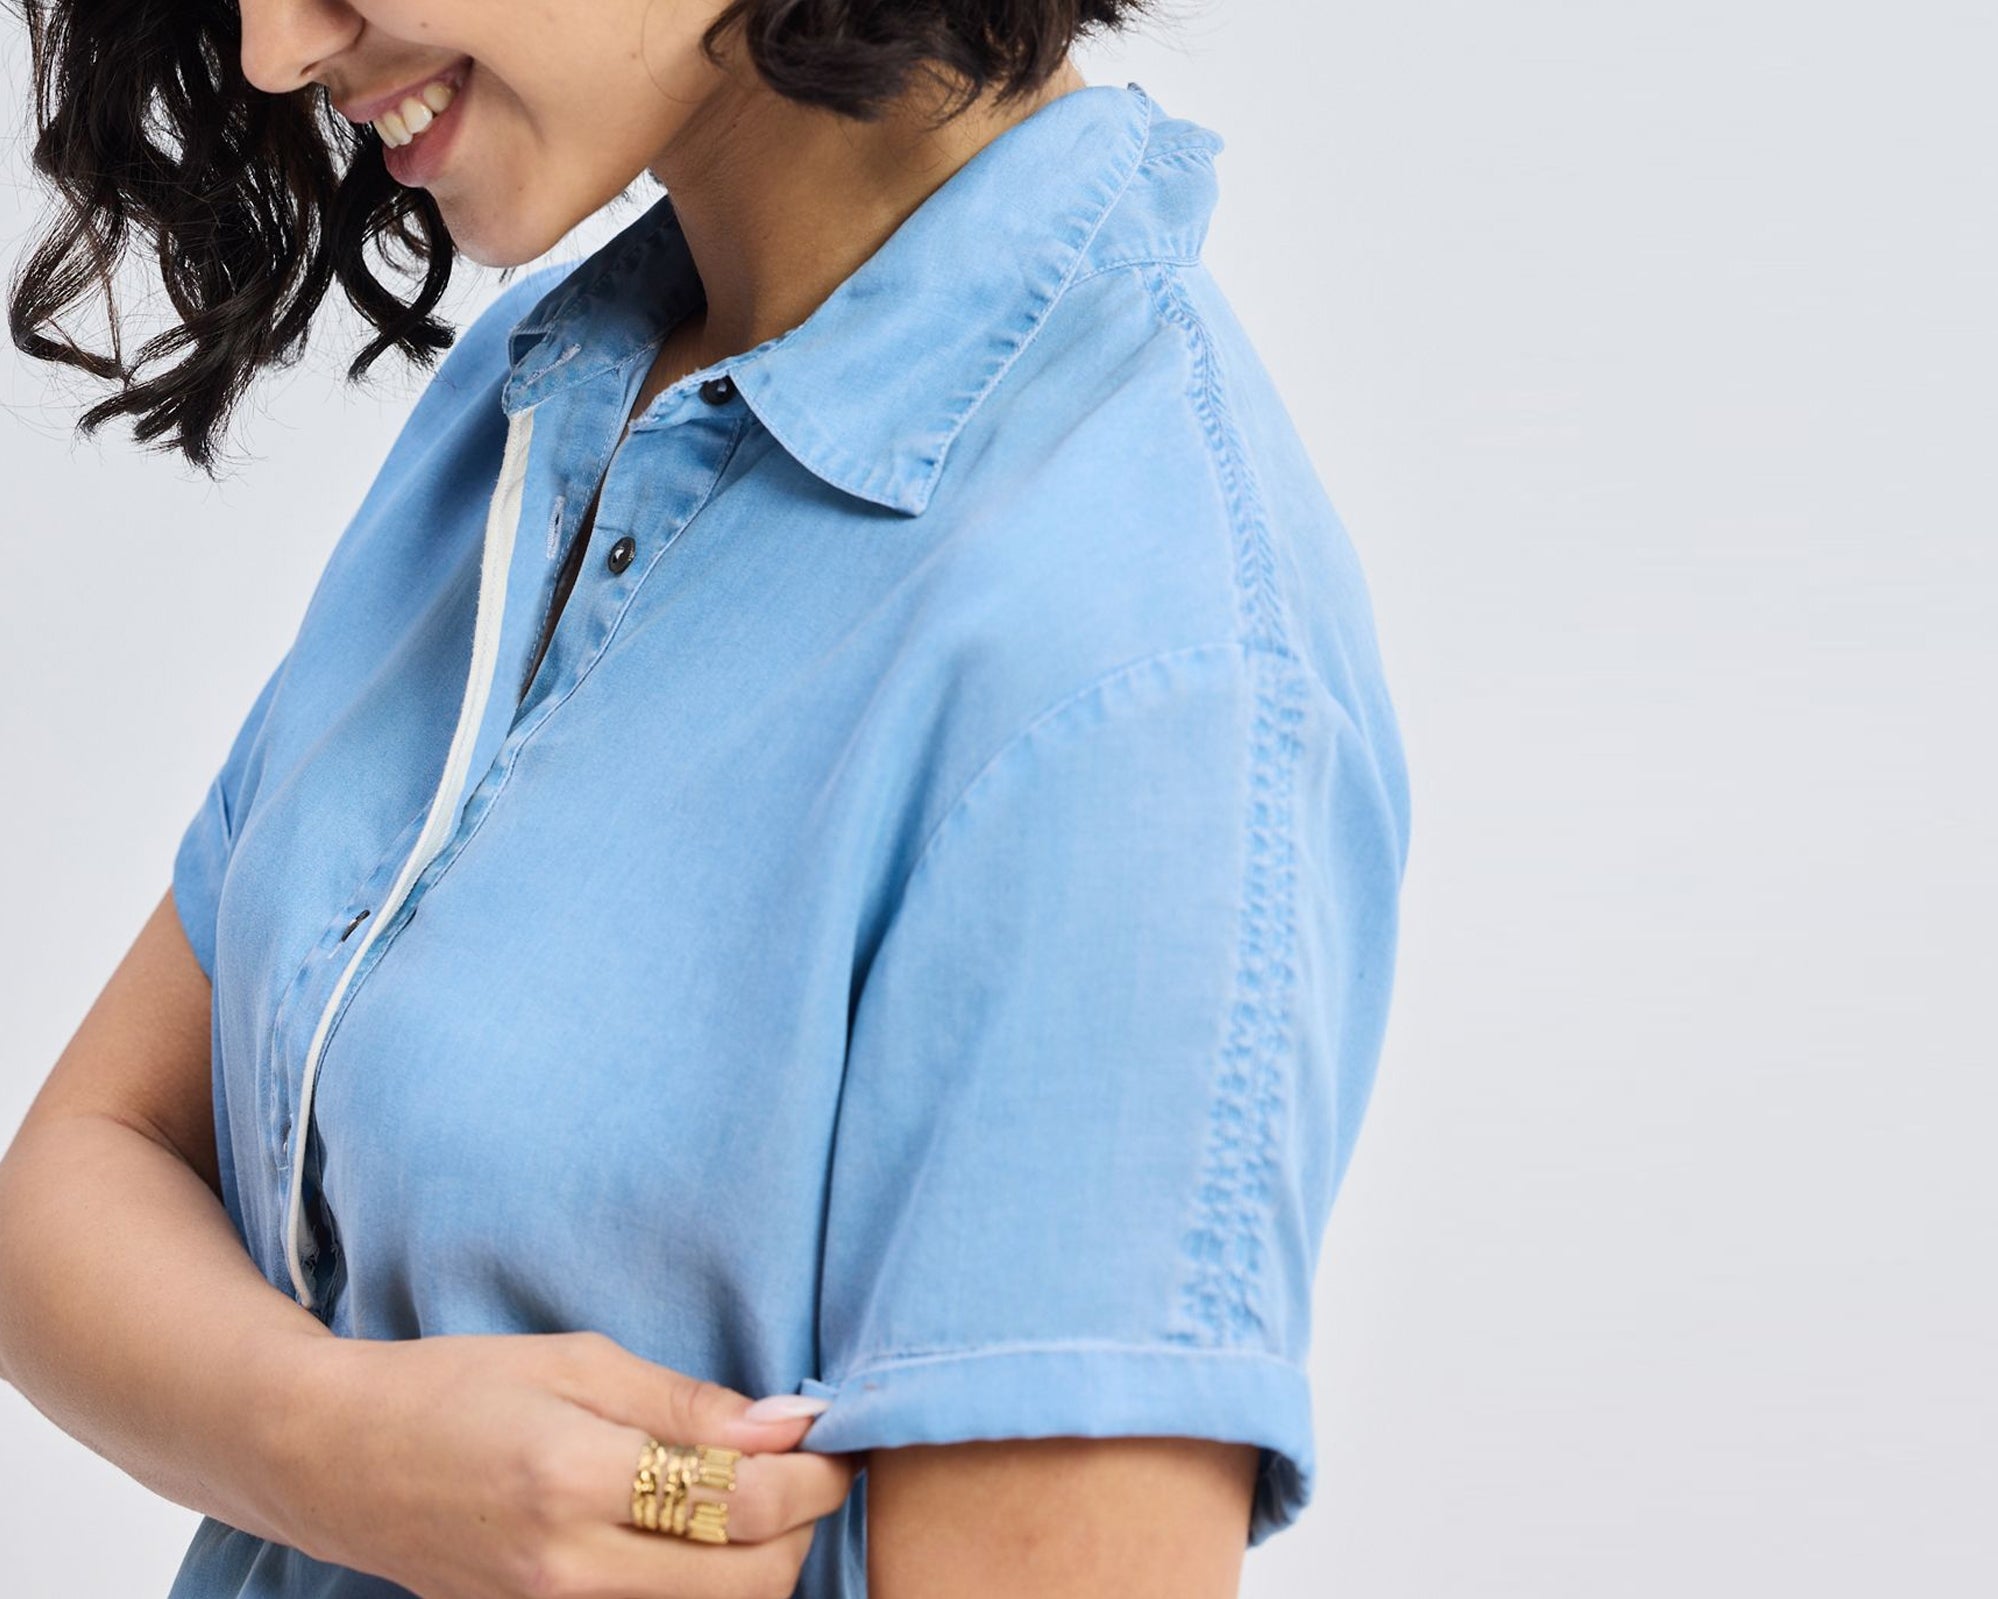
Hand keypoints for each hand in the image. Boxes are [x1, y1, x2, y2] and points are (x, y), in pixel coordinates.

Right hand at [275, 1328, 855, 1598]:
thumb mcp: (575, 1360)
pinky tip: (698, 1536)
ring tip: (751, 1498)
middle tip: (806, 1471)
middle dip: (800, 1528)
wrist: (334, 1459)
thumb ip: (685, 1402)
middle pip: (748, 1583)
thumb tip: (789, 1424)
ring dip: (758, 1564)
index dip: (814, 1474)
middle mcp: (567, 1568)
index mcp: (575, 1479)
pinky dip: (700, 1586)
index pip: (744, 1503)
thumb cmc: (454, 1385)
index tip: (836, 1440)